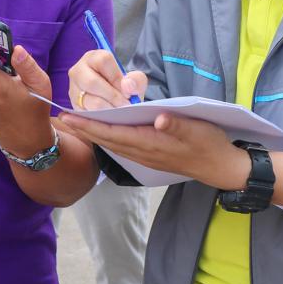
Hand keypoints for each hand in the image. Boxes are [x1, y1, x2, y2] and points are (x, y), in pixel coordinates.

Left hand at [58, 112, 249, 189]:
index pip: (113, 133)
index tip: (70, 117)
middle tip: (62, 118)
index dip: (90, 125)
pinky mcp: (151, 157)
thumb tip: (159, 119)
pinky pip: (122, 147)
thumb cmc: (209, 143)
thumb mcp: (197, 129)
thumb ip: (177, 124)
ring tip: (76, 123)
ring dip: (93, 134)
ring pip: (113, 145)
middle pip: (107, 140)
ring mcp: (146, 157)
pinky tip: (103, 133)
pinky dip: (107, 139)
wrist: (220, 167)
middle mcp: (143, 152)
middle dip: (84, 129)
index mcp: (151, 143)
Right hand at [68, 50, 147, 109]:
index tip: (127, 91)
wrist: (114, 101)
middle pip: (92, 81)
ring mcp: (73, 89)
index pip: (103, 60)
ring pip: (88, 100)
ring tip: (119, 112)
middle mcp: (78, 71)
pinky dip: (100, 117)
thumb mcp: (134, 81)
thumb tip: (127, 86)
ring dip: (107, 108)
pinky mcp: (73, 107)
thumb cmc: (122, 87)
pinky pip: (85, 113)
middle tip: (125, 106)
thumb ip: (136, 80)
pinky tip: (110, 117)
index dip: (116, 77)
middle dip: (112, 96)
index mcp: (94, 58)